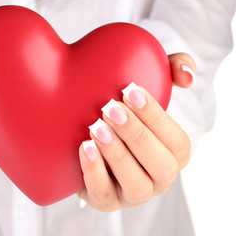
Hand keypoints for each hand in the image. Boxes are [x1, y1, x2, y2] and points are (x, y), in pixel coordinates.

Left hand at [77, 53, 195, 211]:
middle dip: (136, 135)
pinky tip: (84, 147)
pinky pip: (104, 195)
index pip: (176, 141)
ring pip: (137, 185)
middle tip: (110, 108)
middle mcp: (159, 177)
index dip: (155, 116)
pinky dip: (94, 172)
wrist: (88, 134)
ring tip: (96, 128)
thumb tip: (187, 75)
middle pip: (161, 165)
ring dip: (117, 154)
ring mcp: (132, 193)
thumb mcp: (147, 87)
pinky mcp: (106, 201)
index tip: (131, 91)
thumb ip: (172, 70)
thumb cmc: (125, 111)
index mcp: (174, 153)